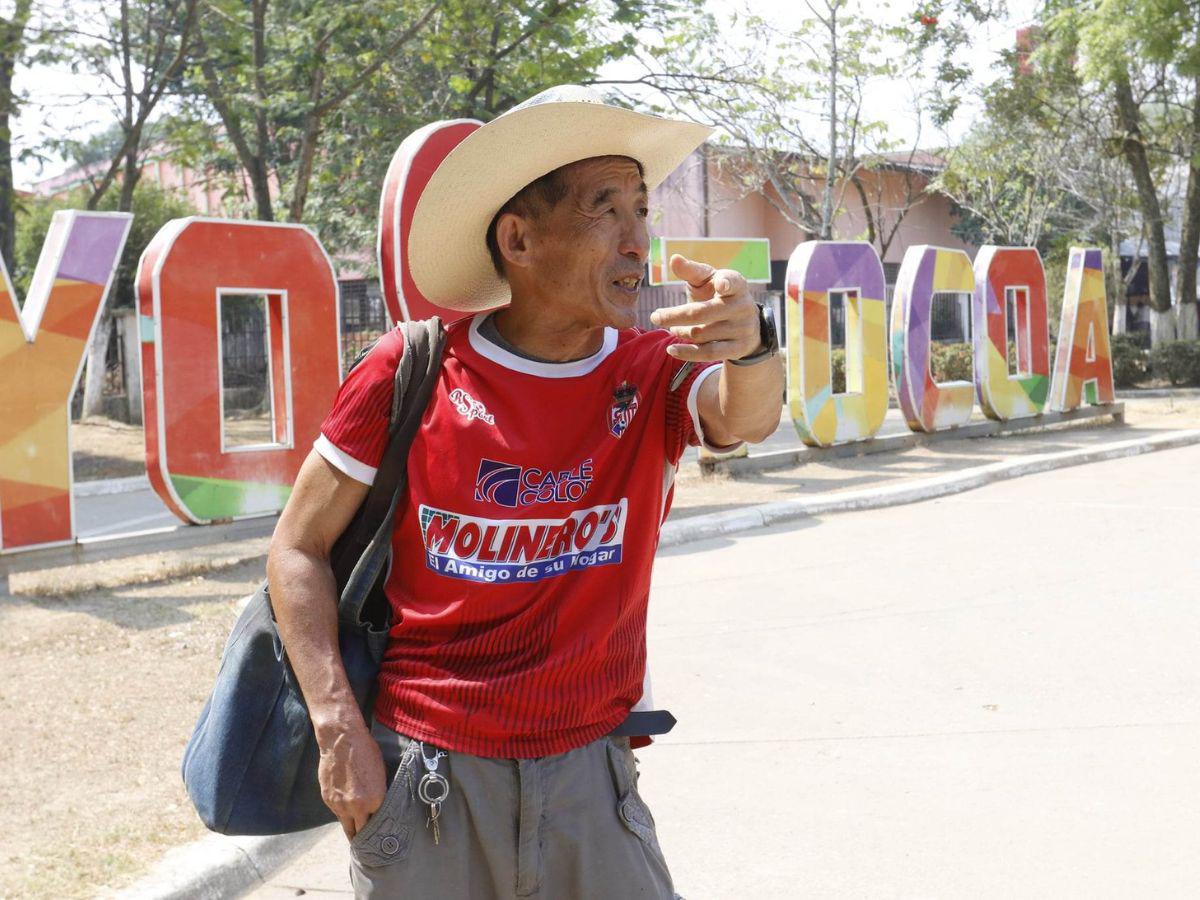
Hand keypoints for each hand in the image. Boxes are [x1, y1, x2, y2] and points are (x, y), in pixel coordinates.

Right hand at [317, 718, 387, 839]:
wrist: (342, 740)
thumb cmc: (366, 752)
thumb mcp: (381, 774)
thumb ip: (378, 795)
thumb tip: (376, 806)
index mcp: (375, 800)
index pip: (378, 825)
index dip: (378, 831)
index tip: (379, 837)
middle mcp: (357, 807)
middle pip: (361, 832)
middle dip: (364, 838)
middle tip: (367, 844)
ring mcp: (340, 805)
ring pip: (346, 826)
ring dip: (351, 829)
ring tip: (356, 835)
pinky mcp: (328, 799)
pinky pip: (337, 813)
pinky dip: (342, 814)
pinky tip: (346, 812)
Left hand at [649, 254, 760, 361]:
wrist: (746, 325)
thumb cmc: (718, 296)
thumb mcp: (708, 281)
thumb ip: (691, 271)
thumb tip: (673, 258)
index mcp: (736, 285)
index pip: (732, 281)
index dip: (727, 282)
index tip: (720, 284)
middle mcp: (742, 306)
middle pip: (703, 312)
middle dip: (675, 315)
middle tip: (655, 317)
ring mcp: (742, 328)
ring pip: (701, 334)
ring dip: (682, 332)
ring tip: (673, 328)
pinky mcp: (738, 348)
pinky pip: (709, 353)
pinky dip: (688, 352)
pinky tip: (672, 349)